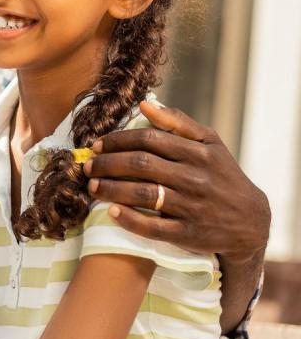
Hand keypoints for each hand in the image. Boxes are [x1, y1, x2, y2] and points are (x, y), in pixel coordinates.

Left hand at [85, 101, 269, 261]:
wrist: (250, 221)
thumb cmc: (222, 175)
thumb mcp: (210, 144)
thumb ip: (178, 123)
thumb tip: (145, 104)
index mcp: (197, 152)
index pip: (148, 139)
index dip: (117, 140)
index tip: (96, 145)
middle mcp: (194, 177)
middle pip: (140, 165)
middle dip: (107, 164)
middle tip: (88, 166)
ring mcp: (191, 206)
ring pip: (143, 194)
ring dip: (111, 189)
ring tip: (92, 186)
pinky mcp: (189, 233)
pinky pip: (153, 227)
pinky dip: (130, 219)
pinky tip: (112, 211)